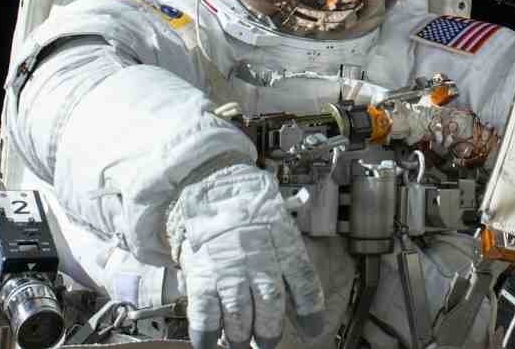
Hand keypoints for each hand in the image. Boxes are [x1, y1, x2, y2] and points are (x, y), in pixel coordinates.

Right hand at [168, 162, 326, 348]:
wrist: (207, 182)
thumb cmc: (244, 202)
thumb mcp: (276, 218)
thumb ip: (286, 252)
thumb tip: (297, 290)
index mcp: (283, 242)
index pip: (304, 283)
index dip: (311, 312)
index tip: (312, 330)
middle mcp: (259, 259)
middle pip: (272, 307)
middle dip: (269, 332)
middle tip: (266, 341)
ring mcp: (230, 269)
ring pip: (241, 318)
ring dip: (240, 337)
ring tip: (239, 341)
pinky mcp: (202, 276)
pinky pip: (206, 316)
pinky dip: (208, 335)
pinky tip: (209, 342)